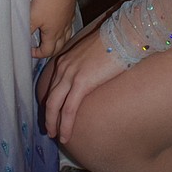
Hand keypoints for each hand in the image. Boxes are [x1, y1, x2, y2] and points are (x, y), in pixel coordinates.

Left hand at [30, 0, 76, 59]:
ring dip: (60, 42)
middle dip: (50, 51)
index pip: (47, 51)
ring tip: (53, 41)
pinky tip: (61, 24)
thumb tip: (22, 38)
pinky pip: (69, 25)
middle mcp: (63, 30)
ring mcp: (68, 21)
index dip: (38, 54)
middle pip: (59, 47)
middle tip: (41, 49)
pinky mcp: (71, 12)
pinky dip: (65, 29)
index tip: (30, 51)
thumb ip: (26, 29)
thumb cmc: (47, 2)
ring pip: (67, 37)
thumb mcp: (32, 17)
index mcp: (53, 34)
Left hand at [39, 23, 125, 143]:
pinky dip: (65, 125)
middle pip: (50, 96)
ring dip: (54, 123)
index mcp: (66, 60)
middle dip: (48, 115)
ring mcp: (70, 75)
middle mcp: (63, 67)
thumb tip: (94, 77)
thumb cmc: (115, 43)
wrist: (123, 35)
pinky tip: (65, 136)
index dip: (51, 101)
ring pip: (55, 105)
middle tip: (50, 129)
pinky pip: (69, 109)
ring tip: (56, 136)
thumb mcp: (94, 55)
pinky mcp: (81, 83)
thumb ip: (88, 66)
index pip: (53, 85)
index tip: (52, 113)